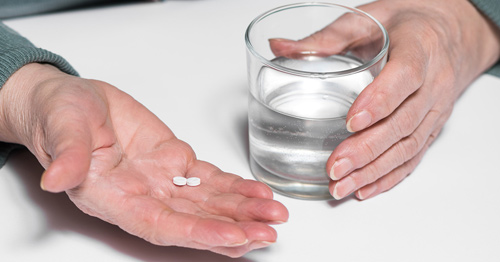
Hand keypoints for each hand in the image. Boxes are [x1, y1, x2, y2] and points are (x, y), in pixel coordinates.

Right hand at [0, 63, 288, 256]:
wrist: (74, 101)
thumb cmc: (61, 115)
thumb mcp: (61, 126)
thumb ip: (67, 153)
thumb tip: (57, 178)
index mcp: (113, 197)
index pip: (162, 226)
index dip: (199, 233)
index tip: (235, 236)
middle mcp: (142, 196)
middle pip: (195, 220)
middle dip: (234, 227)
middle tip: (268, 230)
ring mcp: (161, 180)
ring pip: (208, 202)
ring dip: (243, 210)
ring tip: (274, 213)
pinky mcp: (174, 160)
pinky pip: (209, 179)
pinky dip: (235, 186)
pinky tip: (258, 191)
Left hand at [270, 0, 499, 199]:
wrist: (451, 33)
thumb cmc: (408, 23)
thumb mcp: (368, 19)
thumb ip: (327, 37)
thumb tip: (281, 46)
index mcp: (420, 47)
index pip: (405, 77)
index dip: (380, 101)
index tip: (351, 122)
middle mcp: (435, 81)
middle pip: (403, 121)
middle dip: (367, 148)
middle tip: (335, 166)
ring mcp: (436, 108)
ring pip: (408, 146)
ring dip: (375, 170)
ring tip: (342, 185)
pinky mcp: (432, 127)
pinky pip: (415, 156)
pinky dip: (390, 176)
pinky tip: (366, 188)